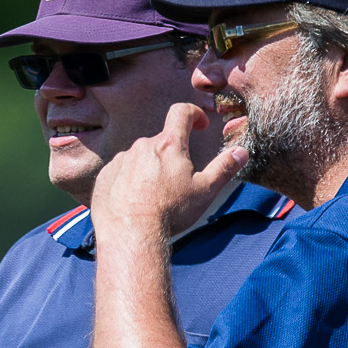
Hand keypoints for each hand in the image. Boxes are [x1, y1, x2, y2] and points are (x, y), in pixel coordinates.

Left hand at [89, 102, 248, 241]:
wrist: (130, 234)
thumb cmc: (169, 213)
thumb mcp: (205, 191)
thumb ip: (224, 168)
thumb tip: (241, 152)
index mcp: (168, 145)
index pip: (181, 113)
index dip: (193, 114)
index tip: (199, 124)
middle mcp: (142, 146)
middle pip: (160, 141)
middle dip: (171, 155)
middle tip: (177, 182)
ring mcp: (121, 160)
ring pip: (139, 157)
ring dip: (148, 169)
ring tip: (154, 197)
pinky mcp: (105, 176)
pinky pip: (120, 172)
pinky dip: (128, 181)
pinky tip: (134, 202)